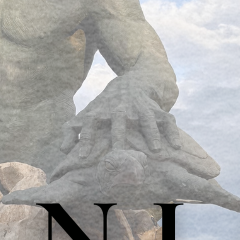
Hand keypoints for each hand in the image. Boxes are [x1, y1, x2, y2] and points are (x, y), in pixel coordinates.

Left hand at [60, 78, 180, 164]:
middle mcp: (120, 109)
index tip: (82, 158)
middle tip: (118, 155)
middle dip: (119, 137)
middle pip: (119, 122)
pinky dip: (172, 132)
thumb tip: (63, 150)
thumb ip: (73, 130)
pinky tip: (176, 147)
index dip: (86, 140)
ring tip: (154, 151)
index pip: (91, 126)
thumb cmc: (107, 104)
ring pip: (146, 120)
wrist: (135, 81)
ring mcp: (140, 108)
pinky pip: (167, 120)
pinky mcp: (157, 109)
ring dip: (151, 134)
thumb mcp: (88, 113)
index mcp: (101, 112)